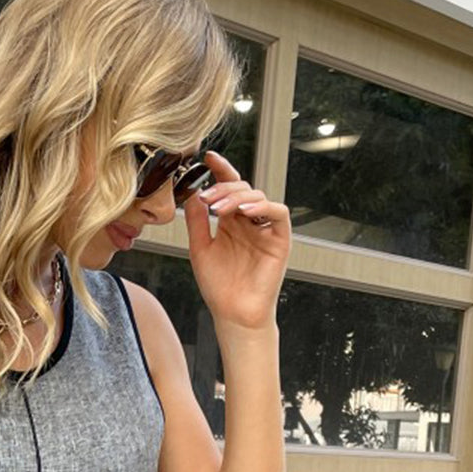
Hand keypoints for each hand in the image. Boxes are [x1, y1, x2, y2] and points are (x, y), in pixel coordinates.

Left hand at [181, 150, 290, 330]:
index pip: (227, 188)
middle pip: (241, 188)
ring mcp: (265, 228)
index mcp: (230, 221)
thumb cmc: (218, 287)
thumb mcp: (200, 249)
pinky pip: (277, 213)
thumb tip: (192, 194)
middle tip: (207, 196)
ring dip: (237, 197)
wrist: (234, 313)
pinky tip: (244, 211)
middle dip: (223, 187)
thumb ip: (196, 222)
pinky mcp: (280, 238)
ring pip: (257, 197)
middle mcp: (248, 221)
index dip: (220, 169)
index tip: (206, 158)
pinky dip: (262, 207)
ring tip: (220, 207)